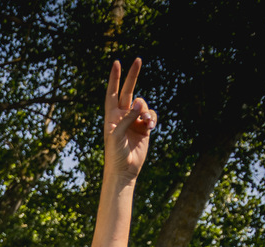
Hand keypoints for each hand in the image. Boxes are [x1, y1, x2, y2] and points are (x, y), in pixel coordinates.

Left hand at [103, 58, 156, 182]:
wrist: (125, 169)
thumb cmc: (115, 153)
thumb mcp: (118, 134)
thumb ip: (128, 117)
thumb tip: (139, 102)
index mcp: (111, 115)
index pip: (112, 92)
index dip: (114, 78)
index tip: (117, 63)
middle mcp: (122, 115)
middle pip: (128, 90)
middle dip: (133, 76)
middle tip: (138, 59)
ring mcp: (134, 120)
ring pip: (143, 105)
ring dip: (146, 111)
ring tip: (146, 123)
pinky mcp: (144, 127)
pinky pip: (151, 115)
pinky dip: (152, 118)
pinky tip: (150, 127)